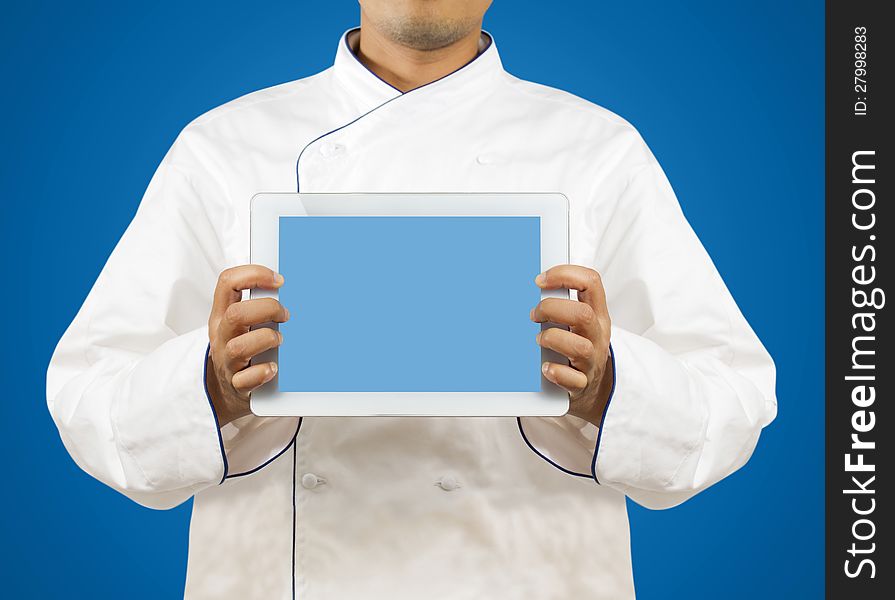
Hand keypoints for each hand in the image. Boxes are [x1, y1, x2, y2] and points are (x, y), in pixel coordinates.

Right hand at [206, 265, 289, 426]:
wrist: (227, 389)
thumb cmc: (244, 347)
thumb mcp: (244, 323)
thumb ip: (259, 304)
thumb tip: (298, 288)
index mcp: (222, 314)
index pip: (227, 282)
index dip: (253, 275)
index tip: (279, 280)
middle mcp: (222, 335)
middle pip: (235, 314)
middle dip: (267, 309)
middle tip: (285, 315)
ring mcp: (227, 360)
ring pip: (239, 347)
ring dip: (266, 339)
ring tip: (279, 340)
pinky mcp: (236, 384)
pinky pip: (246, 380)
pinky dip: (262, 373)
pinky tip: (273, 368)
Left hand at [530, 265, 612, 426]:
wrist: (594, 387)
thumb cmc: (578, 346)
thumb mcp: (577, 322)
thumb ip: (561, 303)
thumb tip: (524, 288)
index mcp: (596, 313)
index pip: (591, 282)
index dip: (565, 275)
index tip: (540, 281)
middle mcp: (597, 334)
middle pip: (583, 314)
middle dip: (552, 309)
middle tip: (534, 315)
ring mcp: (591, 360)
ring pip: (579, 347)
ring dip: (552, 339)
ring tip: (539, 340)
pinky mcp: (582, 383)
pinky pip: (573, 380)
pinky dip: (556, 372)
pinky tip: (545, 367)